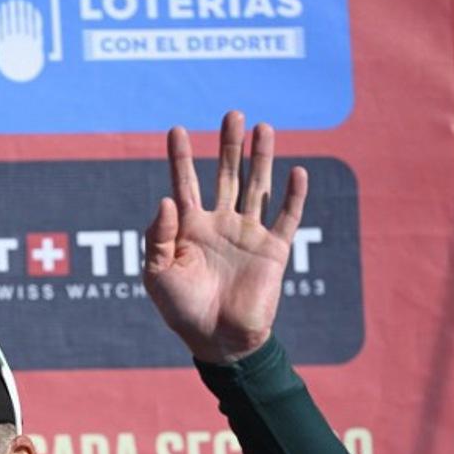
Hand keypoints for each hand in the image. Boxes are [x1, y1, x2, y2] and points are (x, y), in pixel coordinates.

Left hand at [144, 110, 307, 363]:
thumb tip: (166, 199)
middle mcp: (220, 225)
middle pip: (226, 175)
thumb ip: (158, 237)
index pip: (185, 184)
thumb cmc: (181, 310)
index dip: (181, 157)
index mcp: (189, 228)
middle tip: (232, 113)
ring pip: (257, 186)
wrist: (217, 340)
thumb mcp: (156, 273)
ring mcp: (248, 235)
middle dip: (228, 145)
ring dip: (261, 157)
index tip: (176, 130)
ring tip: (264, 127)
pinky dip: (292, 195)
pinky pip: (286, 217)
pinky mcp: (273, 251)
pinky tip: (296, 171)